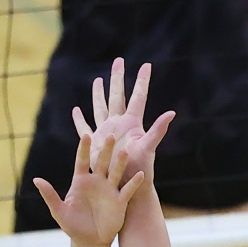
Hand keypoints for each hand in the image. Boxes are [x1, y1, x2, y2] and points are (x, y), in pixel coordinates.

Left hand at [32, 128, 141, 246]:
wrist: (90, 242)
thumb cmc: (72, 226)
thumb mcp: (59, 211)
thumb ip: (49, 195)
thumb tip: (36, 179)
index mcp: (81, 180)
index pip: (82, 161)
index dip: (84, 149)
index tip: (86, 135)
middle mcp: (96, 182)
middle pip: (102, 162)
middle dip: (106, 150)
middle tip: (111, 136)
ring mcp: (109, 191)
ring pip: (116, 173)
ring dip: (120, 163)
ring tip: (125, 151)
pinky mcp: (120, 202)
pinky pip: (128, 190)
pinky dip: (134, 182)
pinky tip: (140, 174)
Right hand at [80, 58, 173, 193]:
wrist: (127, 186)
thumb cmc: (140, 169)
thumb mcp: (148, 147)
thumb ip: (157, 130)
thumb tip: (171, 112)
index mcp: (132, 123)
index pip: (138, 97)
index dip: (142, 81)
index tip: (146, 65)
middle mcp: (120, 125)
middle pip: (118, 96)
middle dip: (118, 78)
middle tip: (119, 60)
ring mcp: (107, 132)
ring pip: (101, 107)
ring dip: (99, 94)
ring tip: (97, 80)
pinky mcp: (96, 143)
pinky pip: (85, 128)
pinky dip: (79, 120)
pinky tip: (76, 110)